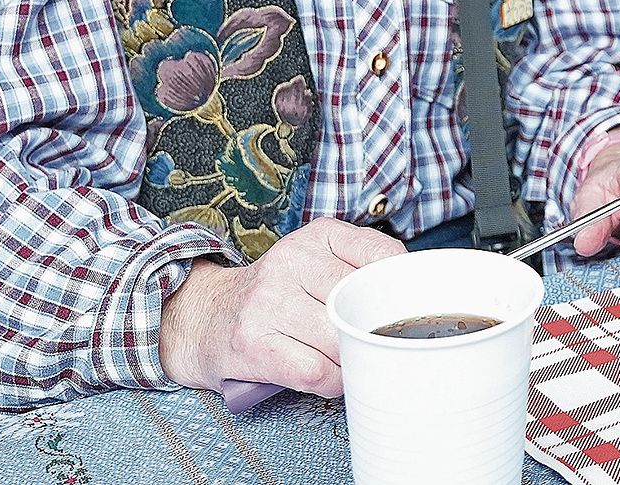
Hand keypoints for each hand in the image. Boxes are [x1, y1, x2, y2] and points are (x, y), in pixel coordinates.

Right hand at [158, 217, 405, 394]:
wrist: (203, 317)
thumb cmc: (274, 295)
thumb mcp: (316, 261)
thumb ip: (361, 268)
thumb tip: (415, 292)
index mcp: (317, 236)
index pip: (382, 257)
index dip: (401, 290)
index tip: (407, 309)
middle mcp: (291, 261)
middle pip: (362, 305)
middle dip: (377, 333)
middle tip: (379, 345)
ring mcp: (268, 302)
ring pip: (341, 342)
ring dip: (352, 362)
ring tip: (347, 361)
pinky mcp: (253, 343)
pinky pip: (315, 372)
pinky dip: (331, 383)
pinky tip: (326, 377)